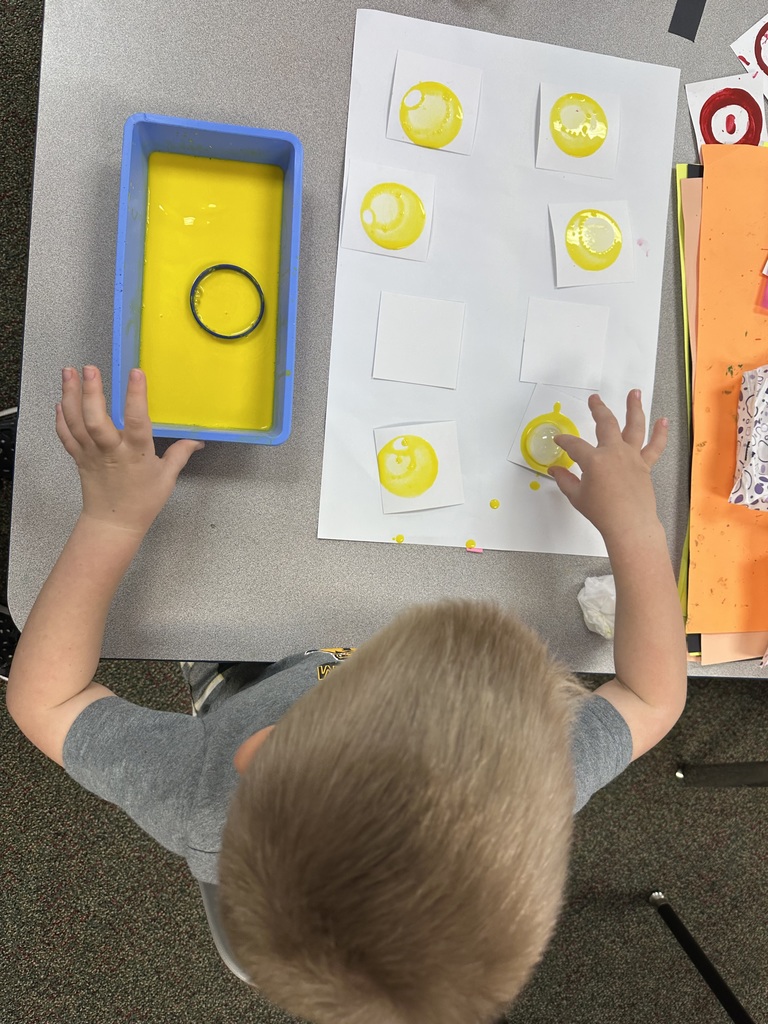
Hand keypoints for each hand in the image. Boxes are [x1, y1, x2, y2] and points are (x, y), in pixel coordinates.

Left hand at [56, 365, 204, 536]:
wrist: (113, 524)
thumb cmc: (142, 502)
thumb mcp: (167, 479)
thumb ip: (179, 455)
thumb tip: (196, 441)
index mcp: (136, 455)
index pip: (137, 421)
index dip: (136, 397)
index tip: (136, 374)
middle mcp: (110, 452)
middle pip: (96, 420)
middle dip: (92, 393)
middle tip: (90, 369)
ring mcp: (91, 454)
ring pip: (76, 423)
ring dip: (70, 396)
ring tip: (69, 372)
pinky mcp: (78, 458)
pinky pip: (66, 435)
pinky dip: (60, 417)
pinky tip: (61, 400)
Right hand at [548, 390, 667, 546]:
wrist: (629, 524)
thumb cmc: (602, 513)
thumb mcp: (577, 496)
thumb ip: (565, 480)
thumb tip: (555, 470)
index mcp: (594, 460)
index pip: (574, 445)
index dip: (565, 441)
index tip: (560, 440)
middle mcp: (614, 452)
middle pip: (606, 423)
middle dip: (598, 409)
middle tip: (594, 400)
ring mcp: (632, 457)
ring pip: (635, 426)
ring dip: (634, 408)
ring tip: (635, 393)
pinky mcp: (644, 465)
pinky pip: (655, 447)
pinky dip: (660, 434)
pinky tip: (663, 422)